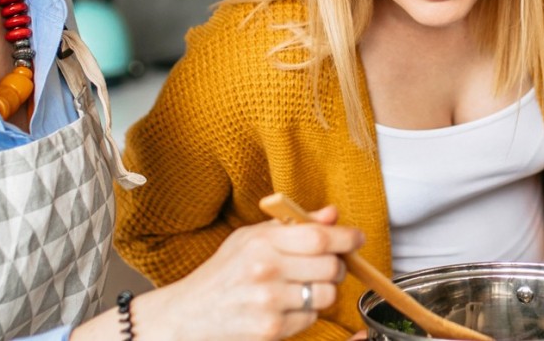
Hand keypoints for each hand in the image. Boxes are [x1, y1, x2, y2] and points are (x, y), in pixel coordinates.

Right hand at [132, 206, 363, 339]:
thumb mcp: (249, 239)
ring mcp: (269, 303)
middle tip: (327, 265)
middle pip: (331, 267)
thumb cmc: (221, 275)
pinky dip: (305, 313)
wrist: (187, 315)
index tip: (355, 238)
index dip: (346, 237)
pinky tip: (285, 306)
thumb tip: (332, 214)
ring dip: (322, 291)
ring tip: (301, 287)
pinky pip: (311, 318)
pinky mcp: (271, 330)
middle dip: (336, 266)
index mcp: (260, 243)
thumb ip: (292, 226)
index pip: (318, 237)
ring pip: (326, 295)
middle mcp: (266, 271)